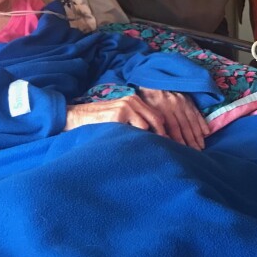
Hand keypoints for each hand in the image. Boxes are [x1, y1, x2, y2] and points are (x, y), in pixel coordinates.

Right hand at [65, 92, 209, 149]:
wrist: (73, 118)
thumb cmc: (97, 125)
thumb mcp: (120, 122)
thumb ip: (137, 126)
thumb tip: (157, 144)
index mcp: (137, 103)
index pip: (161, 116)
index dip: (173, 131)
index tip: (183, 146)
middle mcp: (135, 102)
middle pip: (161, 119)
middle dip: (171, 136)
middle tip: (182, 152)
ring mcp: (128, 106)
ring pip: (151, 125)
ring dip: (160, 140)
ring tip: (170, 154)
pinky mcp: (119, 114)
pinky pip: (137, 129)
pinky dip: (144, 140)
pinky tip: (149, 151)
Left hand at [137, 88, 209, 149]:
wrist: (151, 77)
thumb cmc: (145, 97)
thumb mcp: (144, 108)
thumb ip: (151, 123)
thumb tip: (156, 141)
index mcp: (162, 107)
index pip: (173, 128)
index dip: (179, 141)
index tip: (183, 153)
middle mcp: (174, 104)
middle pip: (184, 127)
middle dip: (191, 141)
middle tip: (196, 154)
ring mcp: (183, 101)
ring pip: (192, 121)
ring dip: (198, 135)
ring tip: (201, 147)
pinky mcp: (188, 99)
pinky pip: (197, 113)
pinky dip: (202, 123)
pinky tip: (206, 133)